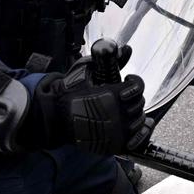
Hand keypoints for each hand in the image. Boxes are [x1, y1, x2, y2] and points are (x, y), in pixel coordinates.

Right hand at [22, 51, 149, 154]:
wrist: (54, 118)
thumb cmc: (68, 93)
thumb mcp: (86, 70)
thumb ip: (109, 60)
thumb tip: (126, 49)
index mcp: (113, 95)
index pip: (138, 86)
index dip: (134, 81)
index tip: (128, 79)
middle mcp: (118, 114)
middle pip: (139, 102)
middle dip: (133, 96)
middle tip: (124, 95)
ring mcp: (117, 131)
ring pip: (139, 120)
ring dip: (134, 112)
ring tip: (124, 109)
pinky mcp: (114, 144)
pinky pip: (136, 139)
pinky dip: (139, 132)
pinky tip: (132, 124)